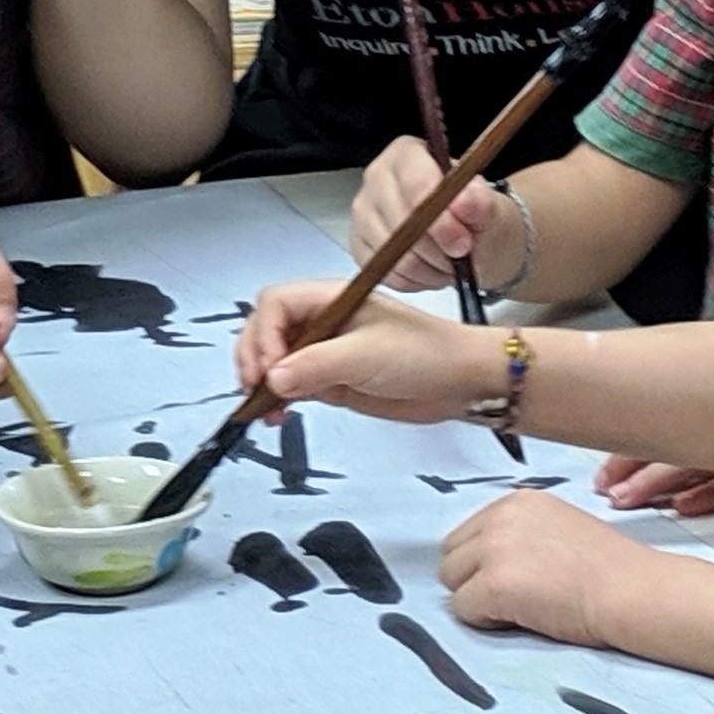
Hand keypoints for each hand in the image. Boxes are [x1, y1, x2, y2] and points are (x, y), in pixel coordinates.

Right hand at [233, 277, 489, 424]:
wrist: (459, 384)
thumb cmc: (425, 354)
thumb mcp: (367, 356)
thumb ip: (316, 366)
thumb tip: (273, 378)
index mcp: (330, 298)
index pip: (275, 304)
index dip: (263, 334)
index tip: (269, 368)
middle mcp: (322, 320)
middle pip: (265, 330)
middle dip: (254, 358)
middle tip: (257, 389)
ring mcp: (323, 351)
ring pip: (273, 360)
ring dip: (261, 383)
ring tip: (265, 409)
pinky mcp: (329, 379)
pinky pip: (289, 385)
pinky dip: (276, 399)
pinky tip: (277, 415)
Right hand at [350, 137, 513, 290]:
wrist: (472, 241)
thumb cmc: (478, 218)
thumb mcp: (492, 209)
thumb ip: (482, 203)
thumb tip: (464, 202)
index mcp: (408, 154)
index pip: (415, 182)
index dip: (441, 220)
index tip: (463, 243)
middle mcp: (377, 176)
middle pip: (400, 222)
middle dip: (437, 249)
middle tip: (460, 255)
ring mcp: (363, 212)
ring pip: (392, 254)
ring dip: (428, 268)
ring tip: (448, 263)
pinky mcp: (358, 245)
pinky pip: (385, 273)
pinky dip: (413, 280)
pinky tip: (429, 269)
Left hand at [439, 488, 652, 643]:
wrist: (631, 590)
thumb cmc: (609, 569)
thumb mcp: (559, 528)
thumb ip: (520, 534)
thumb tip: (488, 558)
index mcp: (517, 500)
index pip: (468, 533)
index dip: (485, 562)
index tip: (517, 575)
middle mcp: (500, 517)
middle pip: (451, 555)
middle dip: (473, 578)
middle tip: (516, 595)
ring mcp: (494, 550)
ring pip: (450, 581)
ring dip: (476, 598)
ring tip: (520, 605)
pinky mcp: (494, 585)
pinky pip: (461, 609)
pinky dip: (484, 620)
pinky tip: (522, 617)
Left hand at [594, 445, 713, 543]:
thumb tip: (700, 483)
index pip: (684, 427)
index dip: (644, 445)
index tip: (612, 464)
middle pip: (678, 440)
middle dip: (634, 461)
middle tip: (600, 483)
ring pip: (699, 460)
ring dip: (656, 482)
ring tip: (620, 499)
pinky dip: (705, 497)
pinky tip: (678, 512)